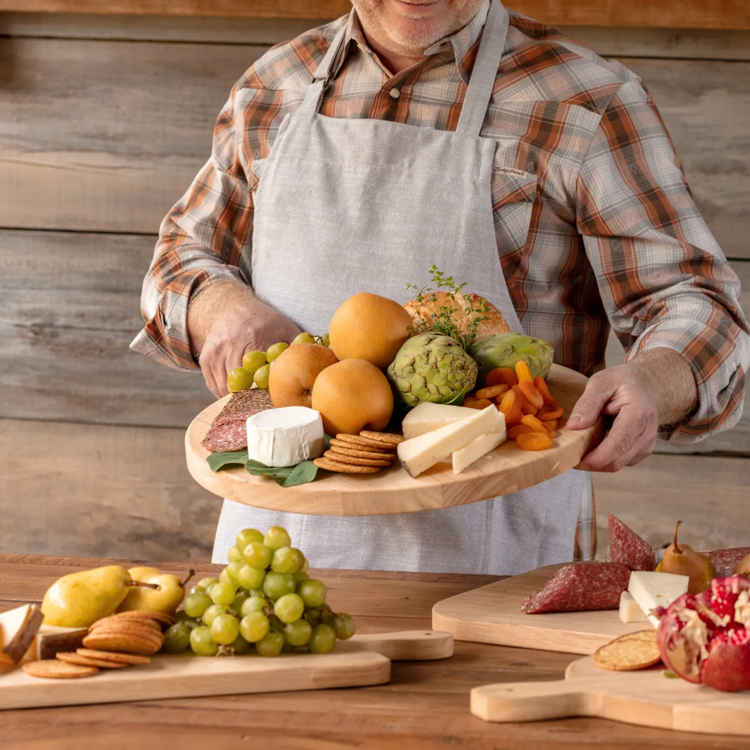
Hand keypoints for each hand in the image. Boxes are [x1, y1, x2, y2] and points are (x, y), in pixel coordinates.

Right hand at [188, 282, 300, 397]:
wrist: (231, 306)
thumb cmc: (264, 321)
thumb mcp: (286, 328)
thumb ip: (299, 347)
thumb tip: (322, 362)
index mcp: (255, 337)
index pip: (261, 374)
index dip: (268, 391)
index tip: (277, 401)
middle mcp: (232, 344)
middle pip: (241, 385)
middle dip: (252, 399)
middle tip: (264, 408)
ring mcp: (216, 352)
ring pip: (225, 388)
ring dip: (238, 399)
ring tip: (251, 403)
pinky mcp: (205, 359)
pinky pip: (214, 386)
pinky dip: (225, 393)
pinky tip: (238, 394)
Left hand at [567, 363, 658, 472]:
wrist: (645, 384)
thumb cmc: (622, 382)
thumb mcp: (601, 383)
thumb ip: (588, 403)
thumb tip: (573, 426)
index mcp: (638, 415)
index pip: (618, 445)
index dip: (595, 458)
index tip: (573, 460)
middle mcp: (646, 434)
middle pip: (616, 461)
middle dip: (591, 463)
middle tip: (568, 455)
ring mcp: (646, 445)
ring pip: (617, 464)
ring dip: (596, 461)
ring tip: (580, 446)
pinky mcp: (641, 451)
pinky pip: (619, 461)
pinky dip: (604, 458)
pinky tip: (594, 444)